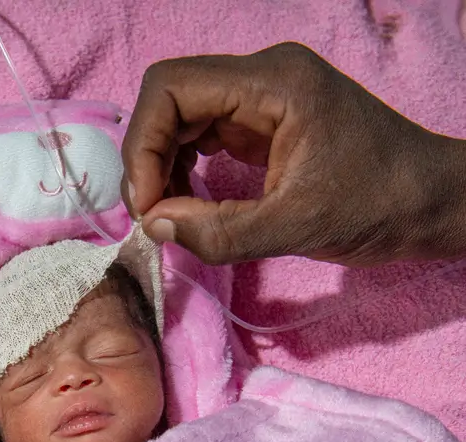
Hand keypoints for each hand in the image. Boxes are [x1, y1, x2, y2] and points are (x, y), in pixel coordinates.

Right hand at [122, 42, 465, 264]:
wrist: (427, 203)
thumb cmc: (376, 205)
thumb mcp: (295, 226)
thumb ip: (220, 231)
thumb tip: (154, 227)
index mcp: (272, 83)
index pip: (172, 87)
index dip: (144, 145)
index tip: (147, 205)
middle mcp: (261, 79)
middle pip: (171, 100)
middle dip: (149, 158)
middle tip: (151, 217)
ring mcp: (261, 100)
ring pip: (182, 118)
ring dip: (163, 167)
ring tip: (168, 216)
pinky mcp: (263, 125)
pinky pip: (204, 137)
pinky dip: (184, 171)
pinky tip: (189, 205)